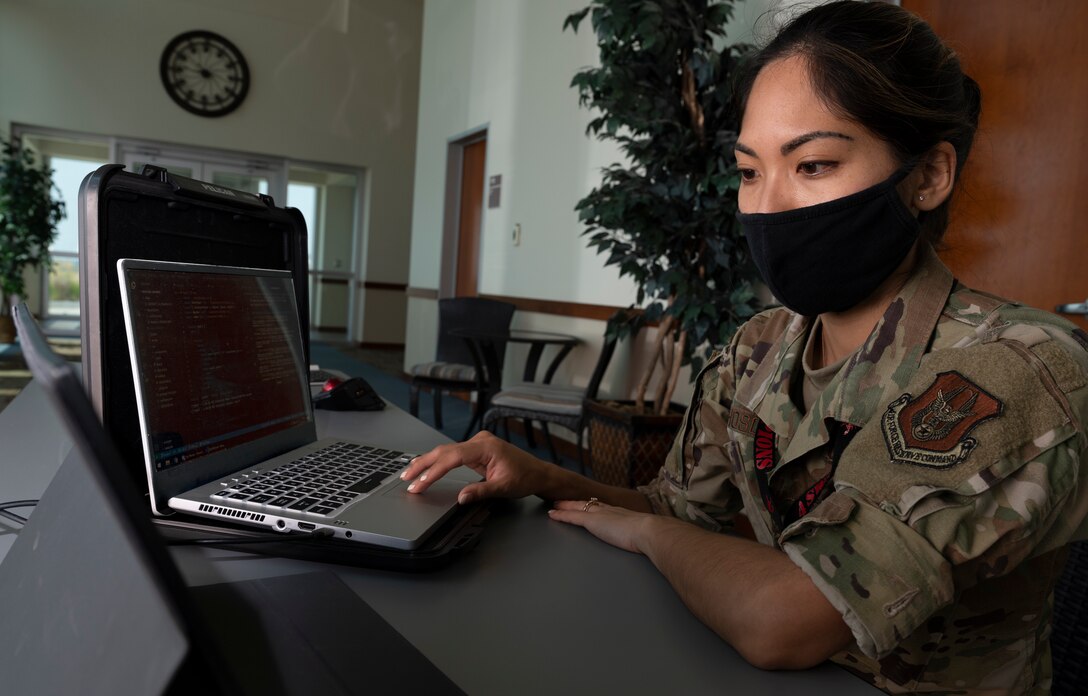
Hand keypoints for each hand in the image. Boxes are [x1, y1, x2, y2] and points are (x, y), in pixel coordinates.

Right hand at [401, 431, 552, 503]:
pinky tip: (426, 467)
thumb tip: (460, 498)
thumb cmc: (524, 478)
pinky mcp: (476, 449)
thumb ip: (480, 492)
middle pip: (445, 451)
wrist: (538, 473)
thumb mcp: (503, 488)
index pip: (453, 457)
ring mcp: (478, 443)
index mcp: (486, 447)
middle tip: (407, 479)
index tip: (421, 484)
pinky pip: (453, 454)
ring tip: (410, 474)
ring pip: (446, 451)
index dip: (434, 471)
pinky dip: (438, 462)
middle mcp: (480, 441)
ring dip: (428, 463)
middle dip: (424, 465)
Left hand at [548, 498, 658, 553]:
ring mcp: (600, 515)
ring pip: (578, 507)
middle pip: (588, 504)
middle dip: (576, 502)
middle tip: (565, 501)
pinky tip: (552, 514)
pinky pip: (573, 516)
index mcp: (621, 513)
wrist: (649, 531)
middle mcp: (609, 510)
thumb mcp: (644, 534)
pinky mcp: (592, 521)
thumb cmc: (651, 535)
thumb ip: (642, 535)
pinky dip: (561, 515)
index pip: (604, 507)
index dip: (594, 506)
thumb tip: (647, 541)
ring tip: (554, 505)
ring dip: (565, 506)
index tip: (588, 504)